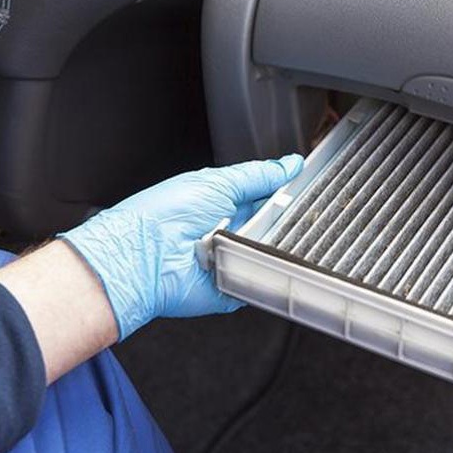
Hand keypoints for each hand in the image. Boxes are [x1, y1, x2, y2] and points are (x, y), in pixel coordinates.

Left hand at [60, 155, 303, 339]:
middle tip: (289, 212)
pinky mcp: (235, 287)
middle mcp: (231, 232)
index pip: (268, 196)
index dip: (288, 191)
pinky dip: (264, 272)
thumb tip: (290, 164)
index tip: (309, 185)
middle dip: (286, 218)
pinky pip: (262, 280)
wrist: (143, 258)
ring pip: (274, 252)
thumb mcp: (218, 182)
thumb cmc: (165, 215)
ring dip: (273, 243)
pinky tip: (256, 260)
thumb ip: (258, 175)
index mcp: (226, 203)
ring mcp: (234, 260)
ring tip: (259, 235)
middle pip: (276, 224)